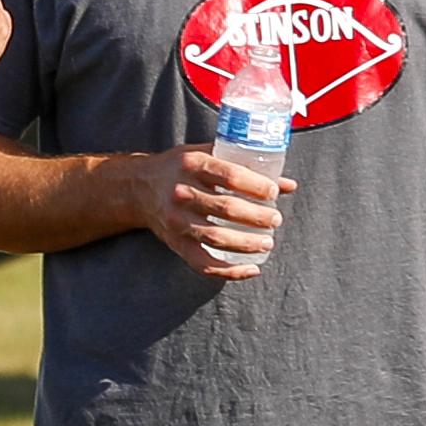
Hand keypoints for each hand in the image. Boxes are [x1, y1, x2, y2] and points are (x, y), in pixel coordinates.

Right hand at [138, 143, 289, 277]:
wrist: (137, 187)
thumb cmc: (180, 168)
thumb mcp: (206, 154)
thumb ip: (244, 165)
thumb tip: (288, 184)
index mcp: (192, 164)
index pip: (229, 175)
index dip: (255, 185)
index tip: (274, 191)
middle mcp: (181, 192)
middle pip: (225, 208)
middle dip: (257, 216)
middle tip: (276, 219)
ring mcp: (176, 220)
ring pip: (215, 237)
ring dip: (246, 243)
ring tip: (268, 242)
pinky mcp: (174, 242)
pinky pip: (202, 263)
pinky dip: (228, 270)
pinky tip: (251, 269)